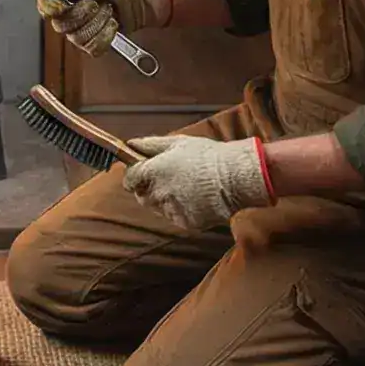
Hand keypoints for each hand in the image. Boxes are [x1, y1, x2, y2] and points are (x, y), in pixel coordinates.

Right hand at [35, 0, 166, 55]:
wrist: (137, 0)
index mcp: (64, 0)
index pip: (45, 9)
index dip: (49, 9)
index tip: (61, 6)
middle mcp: (69, 19)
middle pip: (61, 26)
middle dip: (83, 13)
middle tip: (96, 3)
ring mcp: (80, 34)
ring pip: (78, 38)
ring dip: (98, 23)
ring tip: (108, 12)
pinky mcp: (93, 46)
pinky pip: (92, 48)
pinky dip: (106, 35)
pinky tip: (112, 25)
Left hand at [121, 135, 271, 229]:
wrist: (235, 177)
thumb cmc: (207, 156)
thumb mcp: (177, 142)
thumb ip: (150, 144)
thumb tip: (130, 144)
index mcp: (154, 171)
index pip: (129, 179)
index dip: (134, 176)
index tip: (142, 174)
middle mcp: (159, 193)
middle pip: (142, 196)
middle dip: (149, 188)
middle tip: (169, 180)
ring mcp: (171, 210)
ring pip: (158, 208)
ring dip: (165, 200)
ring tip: (186, 188)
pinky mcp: (185, 222)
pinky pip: (175, 217)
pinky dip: (181, 210)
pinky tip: (196, 198)